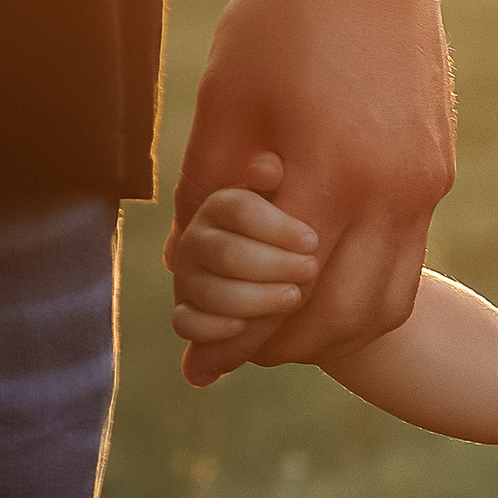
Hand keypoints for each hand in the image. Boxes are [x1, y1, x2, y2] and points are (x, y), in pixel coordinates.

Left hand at [166, 0, 455, 379]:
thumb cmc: (283, 16)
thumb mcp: (223, 102)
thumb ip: (204, 193)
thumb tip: (180, 272)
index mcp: (333, 172)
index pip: (283, 293)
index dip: (237, 336)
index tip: (200, 360)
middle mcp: (393, 190)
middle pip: (342, 318)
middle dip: (284, 348)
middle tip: (236, 351)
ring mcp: (425, 185)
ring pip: (387, 304)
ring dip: (331, 332)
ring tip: (280, 327)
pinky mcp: (436, 173)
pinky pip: (404, 263)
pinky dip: (359, 291)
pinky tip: (316, 277)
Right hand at [170, 160, 322, 387]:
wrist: (291, 287)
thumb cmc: (294, 241)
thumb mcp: (296, 206)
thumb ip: (282, 186)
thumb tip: (268, 169)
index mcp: (221, 206)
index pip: (240, 209)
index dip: (278, 227)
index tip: (313, 241)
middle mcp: (197, 239)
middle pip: (229, 253)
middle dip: (274, 265)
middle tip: (310, 270)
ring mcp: (189, 277)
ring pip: (211, 291)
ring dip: (256, 299)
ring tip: (294, 297)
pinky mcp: (187, 312)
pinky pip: (185, 323)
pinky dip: (212, 327)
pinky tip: (242, 327)